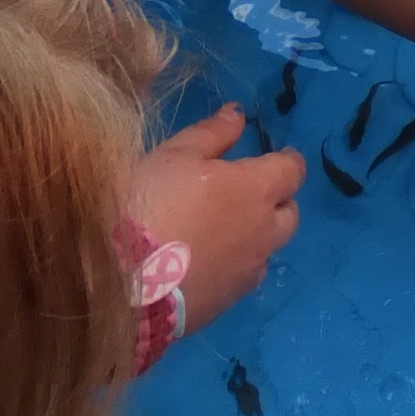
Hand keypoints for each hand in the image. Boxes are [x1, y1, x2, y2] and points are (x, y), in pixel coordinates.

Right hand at [128, 110, 304, 326]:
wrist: (122, 281)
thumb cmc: (148, 204)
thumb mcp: (173, 155)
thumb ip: (212, 134)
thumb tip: (238, 114)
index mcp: (256, 190)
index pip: (292, 170)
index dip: (287, 161)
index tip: (277, 156)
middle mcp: (264, 232)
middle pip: (290, 213)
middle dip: (277, 200)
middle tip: (250, 193)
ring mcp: (249, 271)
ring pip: (268, 248)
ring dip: (257, 235)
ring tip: (224, 229)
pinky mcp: (229, 302)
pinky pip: (244, 276)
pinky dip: (235, 264)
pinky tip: (207, 261)